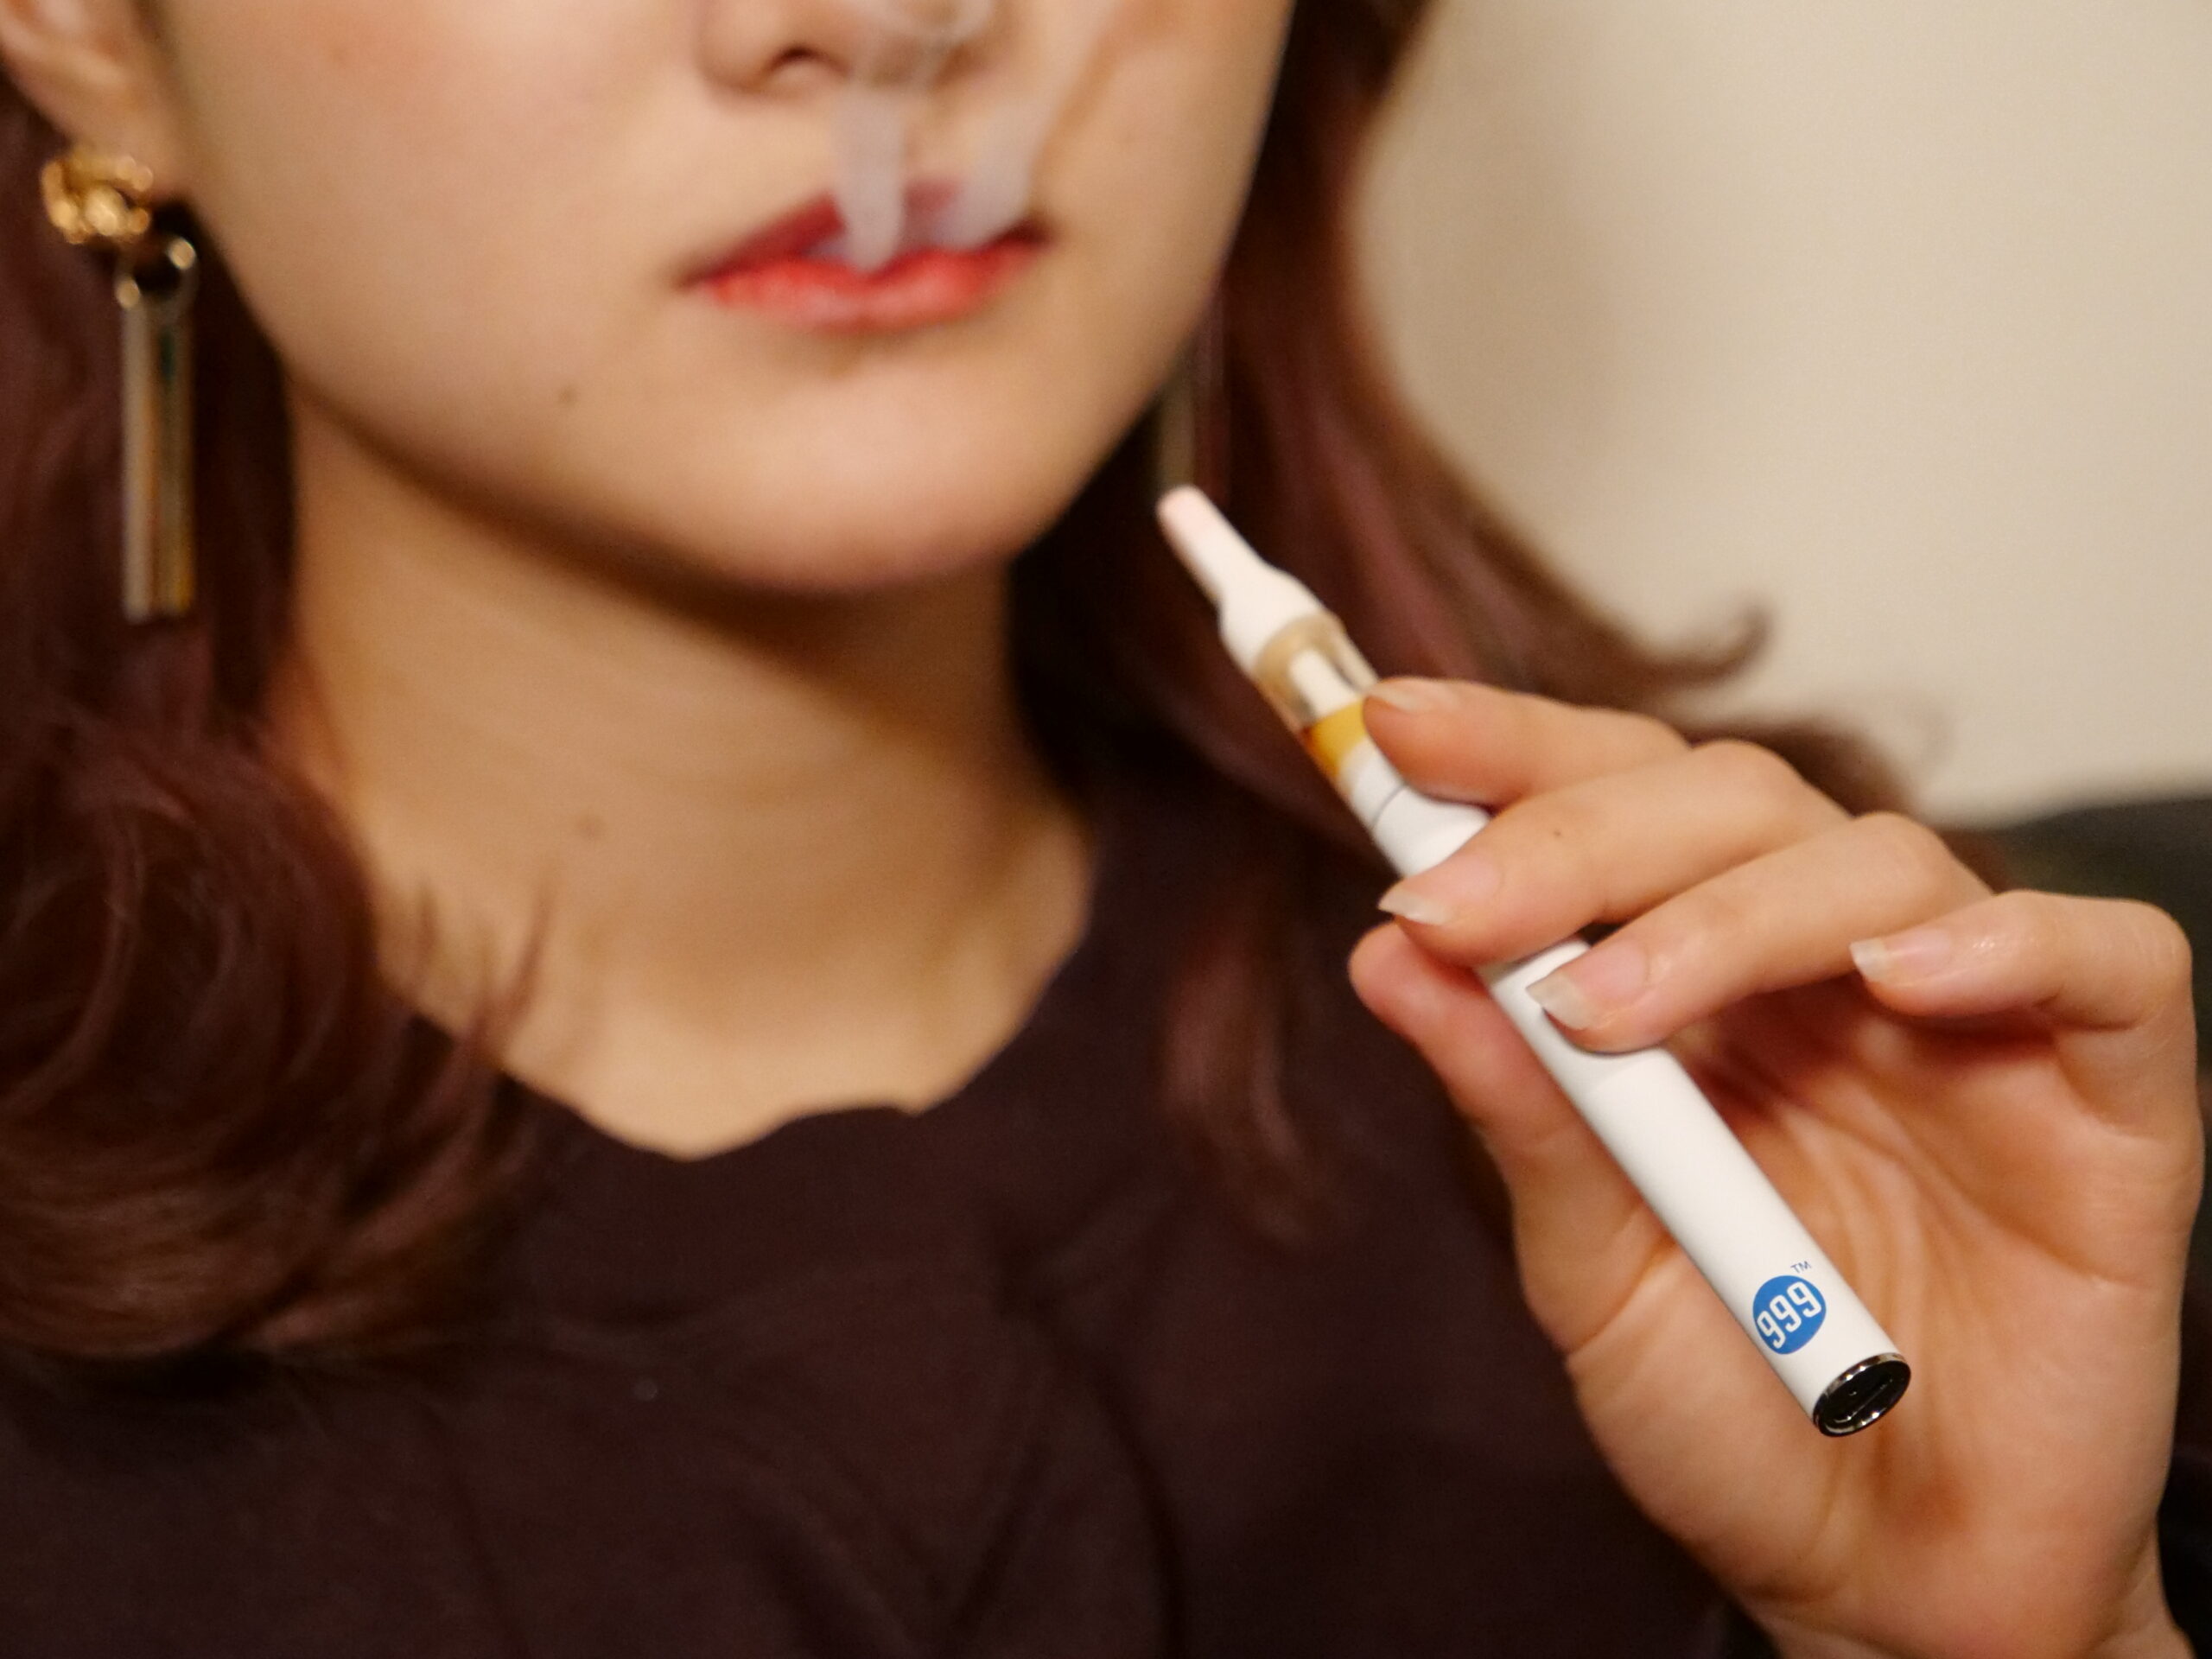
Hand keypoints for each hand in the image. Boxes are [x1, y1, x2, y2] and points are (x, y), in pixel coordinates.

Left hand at [1345, 678, 2201, 1658]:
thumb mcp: (1587, 1266)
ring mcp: (1973, 1020)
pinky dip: (2007, 945)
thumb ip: (1514, 1105)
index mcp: (1698, 986)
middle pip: (1727, 804)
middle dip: (1574, 834)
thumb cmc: (1737, 1411)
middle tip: (1454, 902)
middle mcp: (1827, 972)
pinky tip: (1898, 983)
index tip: (1384, 723)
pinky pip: (2105, 961)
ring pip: (1876, 861)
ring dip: (1726, 914)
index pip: (1613, 806)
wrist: (1891, 1587)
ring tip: (1610, 1008)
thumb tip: (1386, 951)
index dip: (1511, 752)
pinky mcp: (2112, 1096)